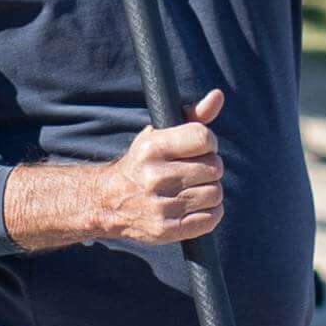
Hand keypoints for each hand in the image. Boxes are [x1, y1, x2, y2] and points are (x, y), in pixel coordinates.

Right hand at [95, 89, 225, 244]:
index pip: (205, 138)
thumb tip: (218, 96)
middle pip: (214, 168)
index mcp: (153, 148)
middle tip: (193, 171)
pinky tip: (195, 207)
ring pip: (215, 193)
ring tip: (192, 189)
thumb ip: (192, 117)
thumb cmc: (142, 163)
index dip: (208, 143)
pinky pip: (211, 219)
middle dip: (209, 168)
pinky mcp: (166, 229)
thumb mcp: (158, 135)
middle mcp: (155, 176)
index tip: (198, 149)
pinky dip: (210, 213)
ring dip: (209, 191)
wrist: (107, 202)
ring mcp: (161, 205)